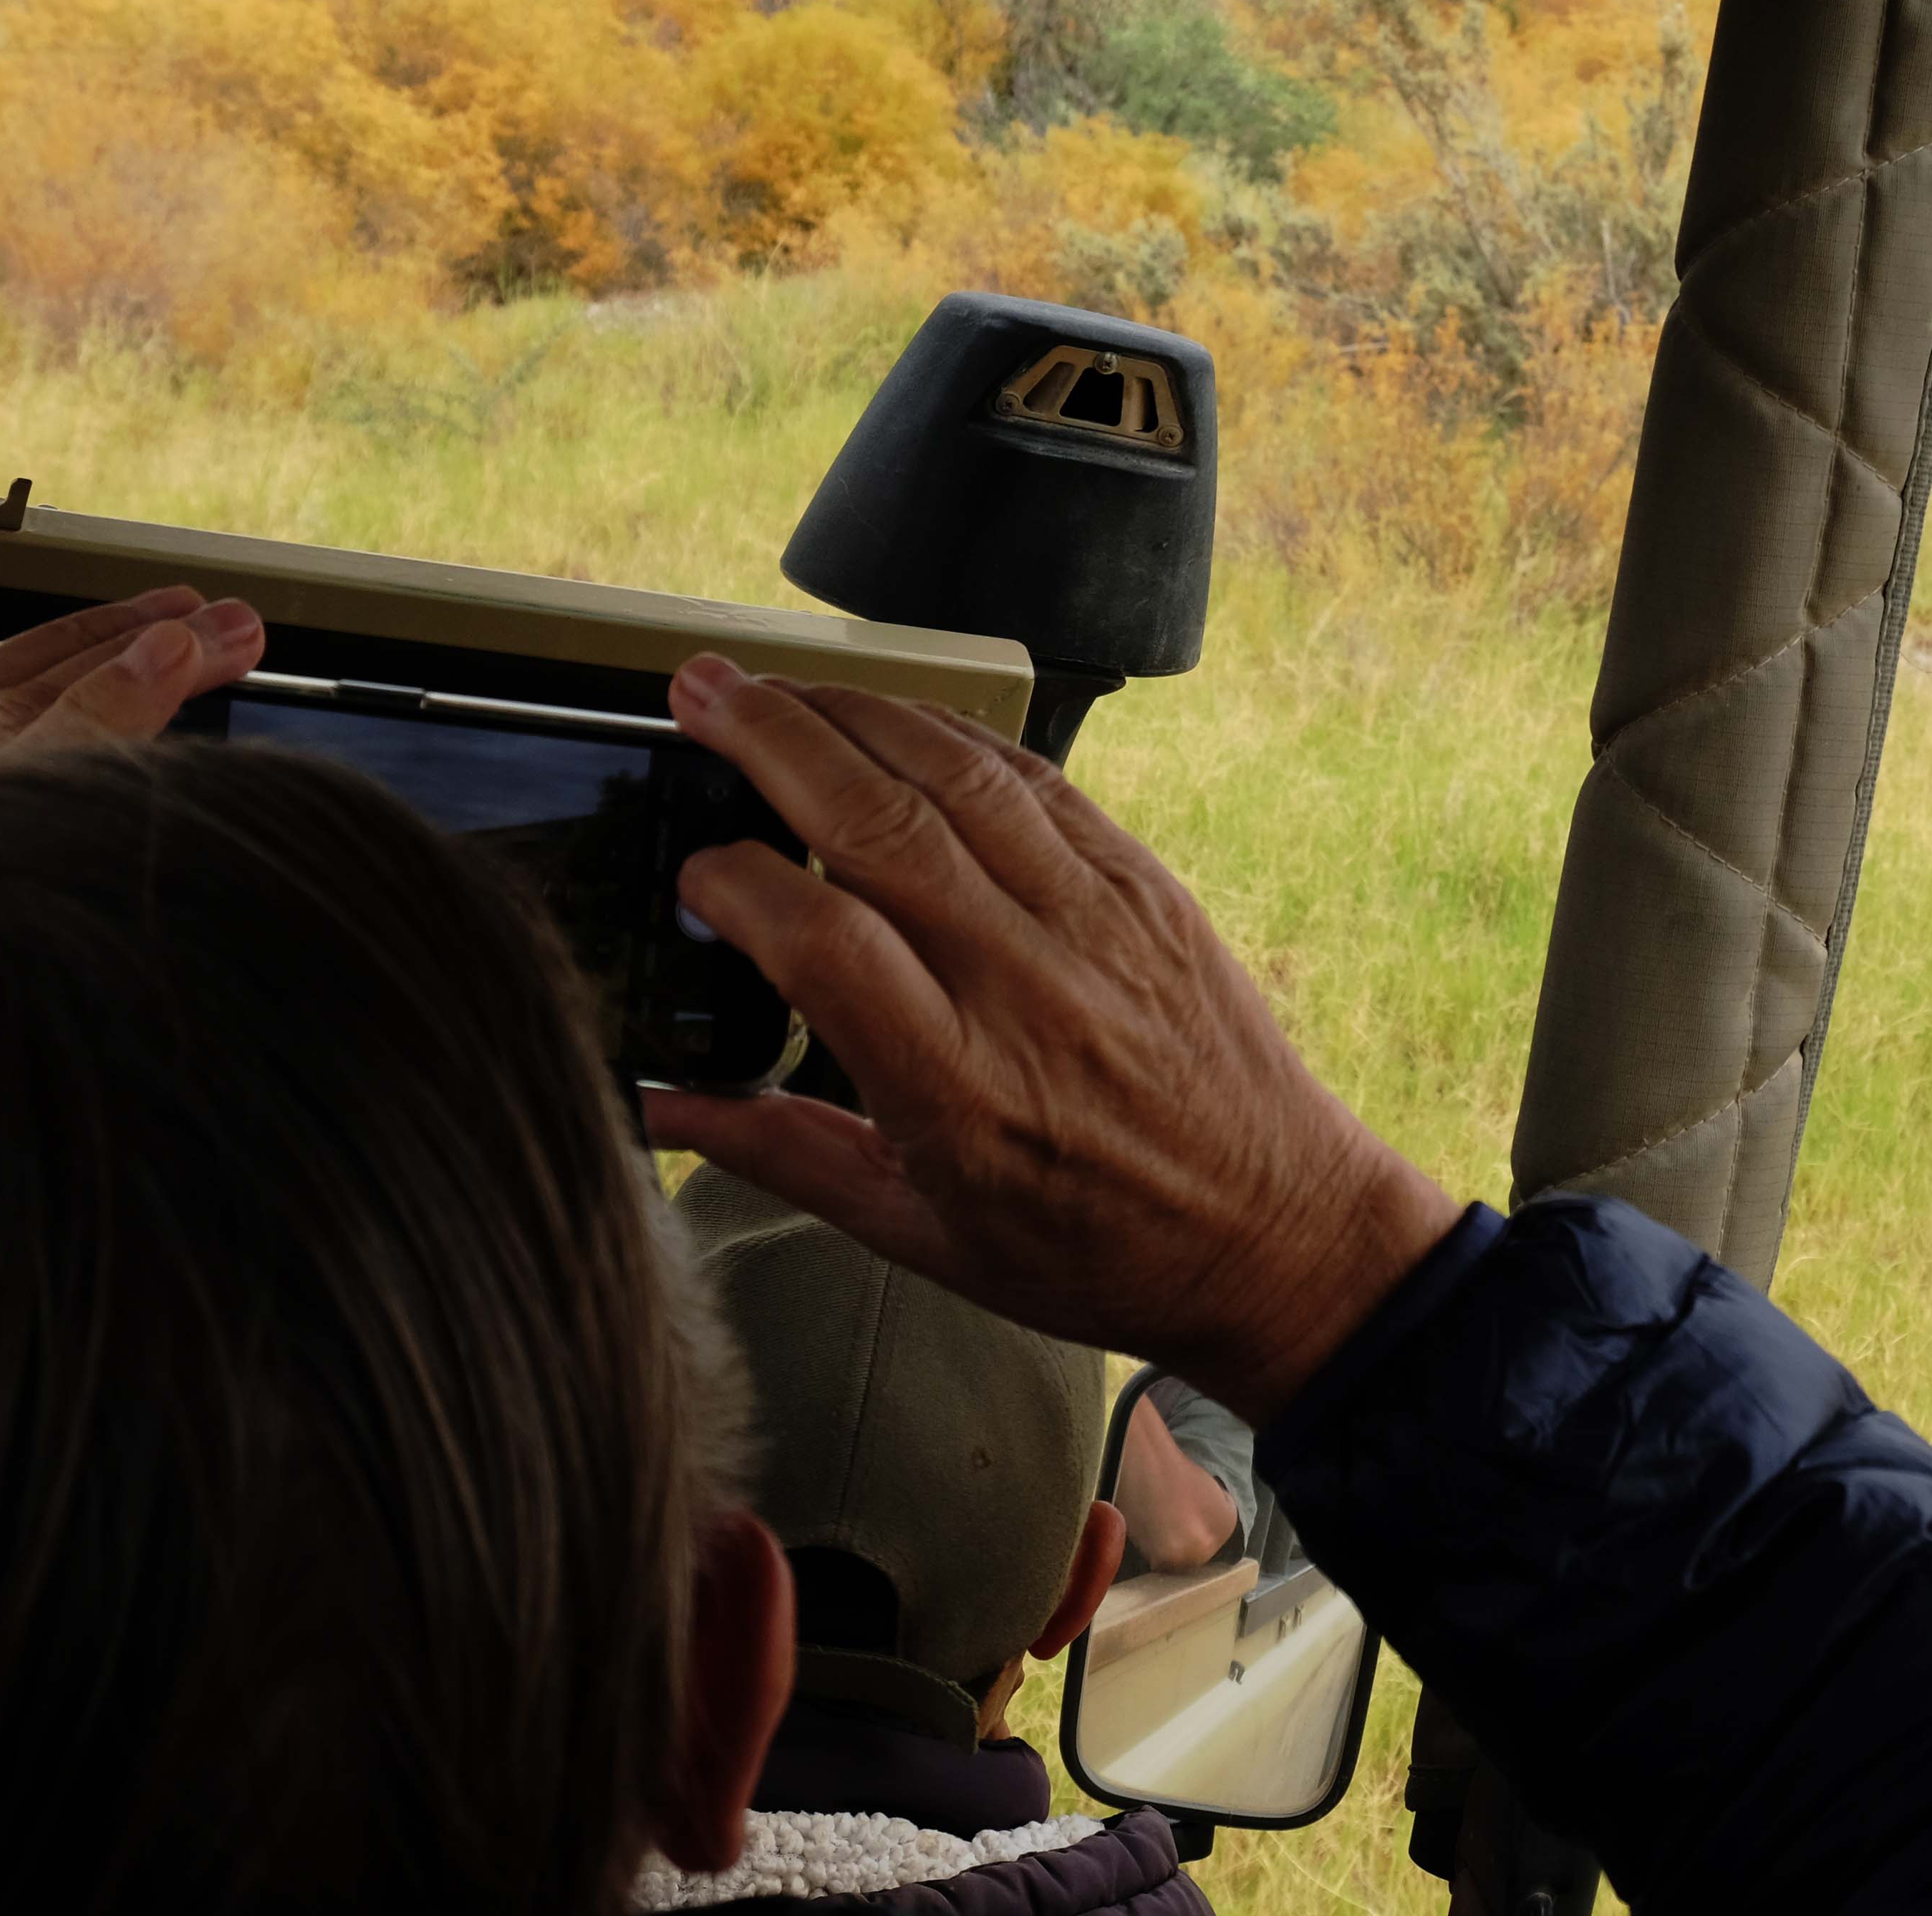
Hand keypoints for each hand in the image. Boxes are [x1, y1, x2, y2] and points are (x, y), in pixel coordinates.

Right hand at [643, 657, 1461, 1425]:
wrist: (1272, 1232)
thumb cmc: (1095, 1247)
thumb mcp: (919, 1232)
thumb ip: (781, 1153)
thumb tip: (659, 1106)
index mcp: (957, 1084)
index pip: (821, 938)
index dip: (737, 882)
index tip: (694, 868)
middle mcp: (1026, 984)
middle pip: (876, 823)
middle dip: (774, 738)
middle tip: (700, 692)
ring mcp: (1095, 922)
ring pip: (957, 776)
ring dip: (854, 711)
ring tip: (775, 684)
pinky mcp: (1144, 886)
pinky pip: (1037, 783)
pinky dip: (954, 737)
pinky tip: (896, 719)